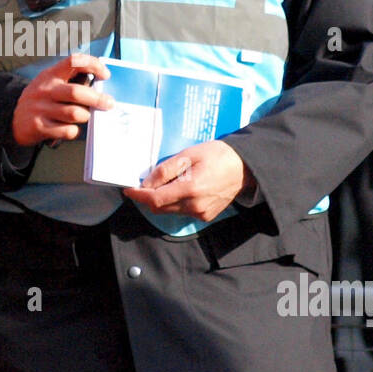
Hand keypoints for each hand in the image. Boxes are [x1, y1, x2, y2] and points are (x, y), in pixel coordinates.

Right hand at [11, 53, 112, 146]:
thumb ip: (70, 80)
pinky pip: (67, 130)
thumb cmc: (41, 100)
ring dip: (85, 116)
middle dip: (97, 99)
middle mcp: (46, 90)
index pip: (74, 61)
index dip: (93, 65)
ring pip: (75, 113)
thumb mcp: (50, 82)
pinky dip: (74, 130)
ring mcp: (41, 108)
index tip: (105, 74)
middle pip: (76, 92)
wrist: (12, 118)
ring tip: (85, 116)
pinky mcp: (40, 126)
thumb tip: (100, 86)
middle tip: (109, 103)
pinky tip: (71, 128)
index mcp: (51, 75)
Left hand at [123, 138, 254, 220]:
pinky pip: (182, 212)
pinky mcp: (205, 217)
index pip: (155, 199)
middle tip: (142, 185)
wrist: (243, 167)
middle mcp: (195, 206)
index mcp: (191, 189)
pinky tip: (180, 189)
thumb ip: (165, 170)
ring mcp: (201, 213)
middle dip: (147, 198)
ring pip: (170, 211)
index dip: (139, 196)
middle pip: (160, 208)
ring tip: (163, 184)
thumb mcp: (188, 154)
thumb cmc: (216, 155)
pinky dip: (175, 203)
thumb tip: (146, 183)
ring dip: (161, 201)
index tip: (129, 190)